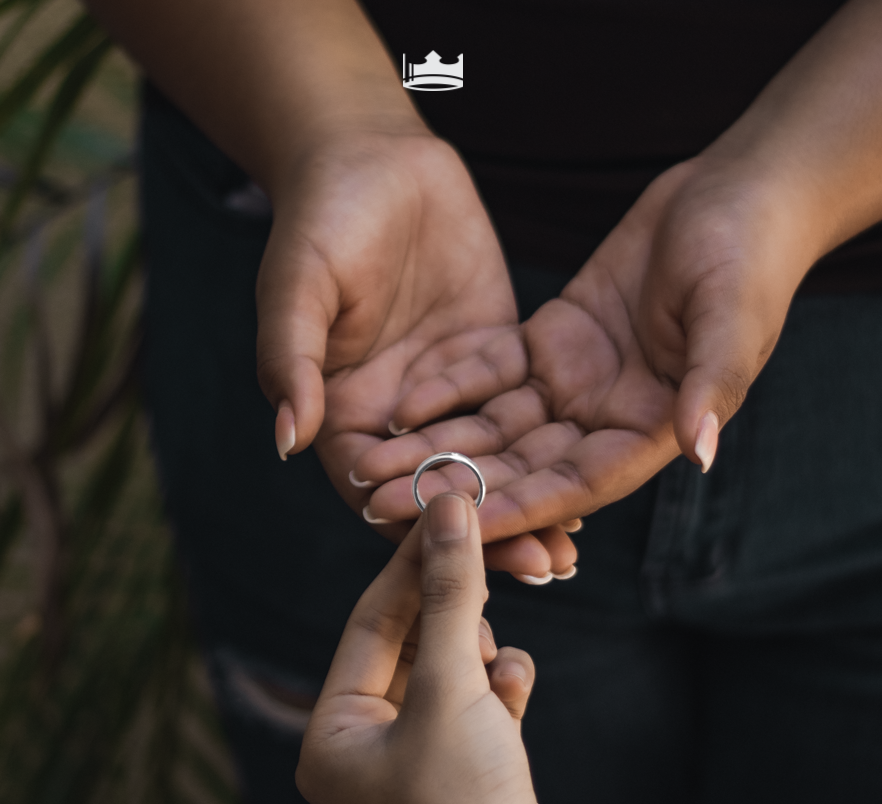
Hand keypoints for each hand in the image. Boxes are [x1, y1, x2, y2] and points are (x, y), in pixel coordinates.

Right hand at [257, 126, 578, 577]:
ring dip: (530, 501)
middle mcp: (399, 417)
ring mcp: (450, 392)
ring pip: (491, 462)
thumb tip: (288, 442)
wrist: (373, 158)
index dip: (420, 525)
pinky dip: (551, 446)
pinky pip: (524, 412)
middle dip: (493, 532)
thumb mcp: (299, 287)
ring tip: (574, 545)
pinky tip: (594, 473)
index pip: (381, 490)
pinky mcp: (495, 359)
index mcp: (346, 414)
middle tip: (545, 567)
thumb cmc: (320, 219)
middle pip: (444, 489)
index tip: (467, 553)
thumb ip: (294, 362)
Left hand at [296, 492, 593, 803]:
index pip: (373, 621)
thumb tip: (450, 511)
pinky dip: (500, 687)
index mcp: (334, 732)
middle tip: (485, 543)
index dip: (411, 562)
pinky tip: (515, 683)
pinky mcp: (472, 771)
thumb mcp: (452, 689)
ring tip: (492, 644)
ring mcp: (422, 760)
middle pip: (411, 642)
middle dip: (451, 599)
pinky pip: (481, 706)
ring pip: (449, 671)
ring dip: (477, 646)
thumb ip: (451, 598)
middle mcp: (369, 745)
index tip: (448, 509)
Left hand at [347, 156, 812, 543]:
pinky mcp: (552, 344)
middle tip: (381, 507)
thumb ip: (710, 383)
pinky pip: (492, 372)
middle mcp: (605, 419)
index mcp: (650, 430)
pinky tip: (401, 406)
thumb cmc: (749, 255)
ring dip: (435, 446)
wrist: (734, 194)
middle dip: (453, 487)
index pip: (572, 484)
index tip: (455, 528)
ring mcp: (575, 383)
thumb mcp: (732, 316)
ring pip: (494, 426)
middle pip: (518, 466)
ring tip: (371, 468)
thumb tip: (699, 452)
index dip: (515, 508)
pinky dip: (451, 388)